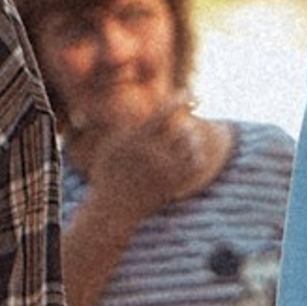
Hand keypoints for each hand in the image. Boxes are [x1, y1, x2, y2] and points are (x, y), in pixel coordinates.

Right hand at [69, 109, 214, 230]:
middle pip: (181, 130)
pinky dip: (198, 157)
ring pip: (191, 147)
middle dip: (190, 119)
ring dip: (194, 137)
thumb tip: (134, 108)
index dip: (178, 100)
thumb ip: (123, 126)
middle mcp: (152, 154)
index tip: (189, 94)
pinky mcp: (172, 185)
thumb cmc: (108, 175)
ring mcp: (164, 171)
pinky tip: (196, 153)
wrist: (113, 210)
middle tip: (194, 113)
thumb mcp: (109, 147)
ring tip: (193, 133)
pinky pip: (194, 167)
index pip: (163, 114)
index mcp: (135, 140)